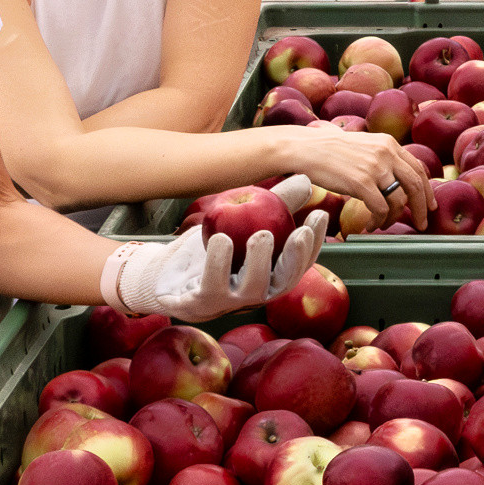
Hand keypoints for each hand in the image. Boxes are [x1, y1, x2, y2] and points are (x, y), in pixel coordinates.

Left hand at [105, 179, 333, 319]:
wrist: (165, 272)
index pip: (300, 263)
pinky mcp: (199, 304)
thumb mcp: (244, 220)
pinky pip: (210, 288)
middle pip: (283, 282)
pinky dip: (217, 264)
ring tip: (261, 234)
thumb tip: (306, 180)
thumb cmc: (210, 246)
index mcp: (269, 276)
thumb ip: (275, 203)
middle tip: (299, 232)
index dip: (313, 242)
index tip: (318, 215)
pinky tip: (222, 240)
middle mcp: (254, 293)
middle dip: (294, 258)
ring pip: (251, 290)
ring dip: (259, 262)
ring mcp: (227, 302)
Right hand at [283, 124, 430, 224]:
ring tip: (383, 224)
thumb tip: (397, 180)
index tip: (428, 205)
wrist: (306, 148)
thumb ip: (383, 158)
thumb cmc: (330, 150)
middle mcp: (386, 153)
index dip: (427, 190)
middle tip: (421, 223)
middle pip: (416, 185)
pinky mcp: (361, 182)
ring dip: (393, 218)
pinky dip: (379, 220)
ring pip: (399, 200)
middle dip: (421, 208)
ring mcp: (375, 167)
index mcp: (389, 143)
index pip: (418, 168)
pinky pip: (380, 208)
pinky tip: (370, 225)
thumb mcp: (364, 145)